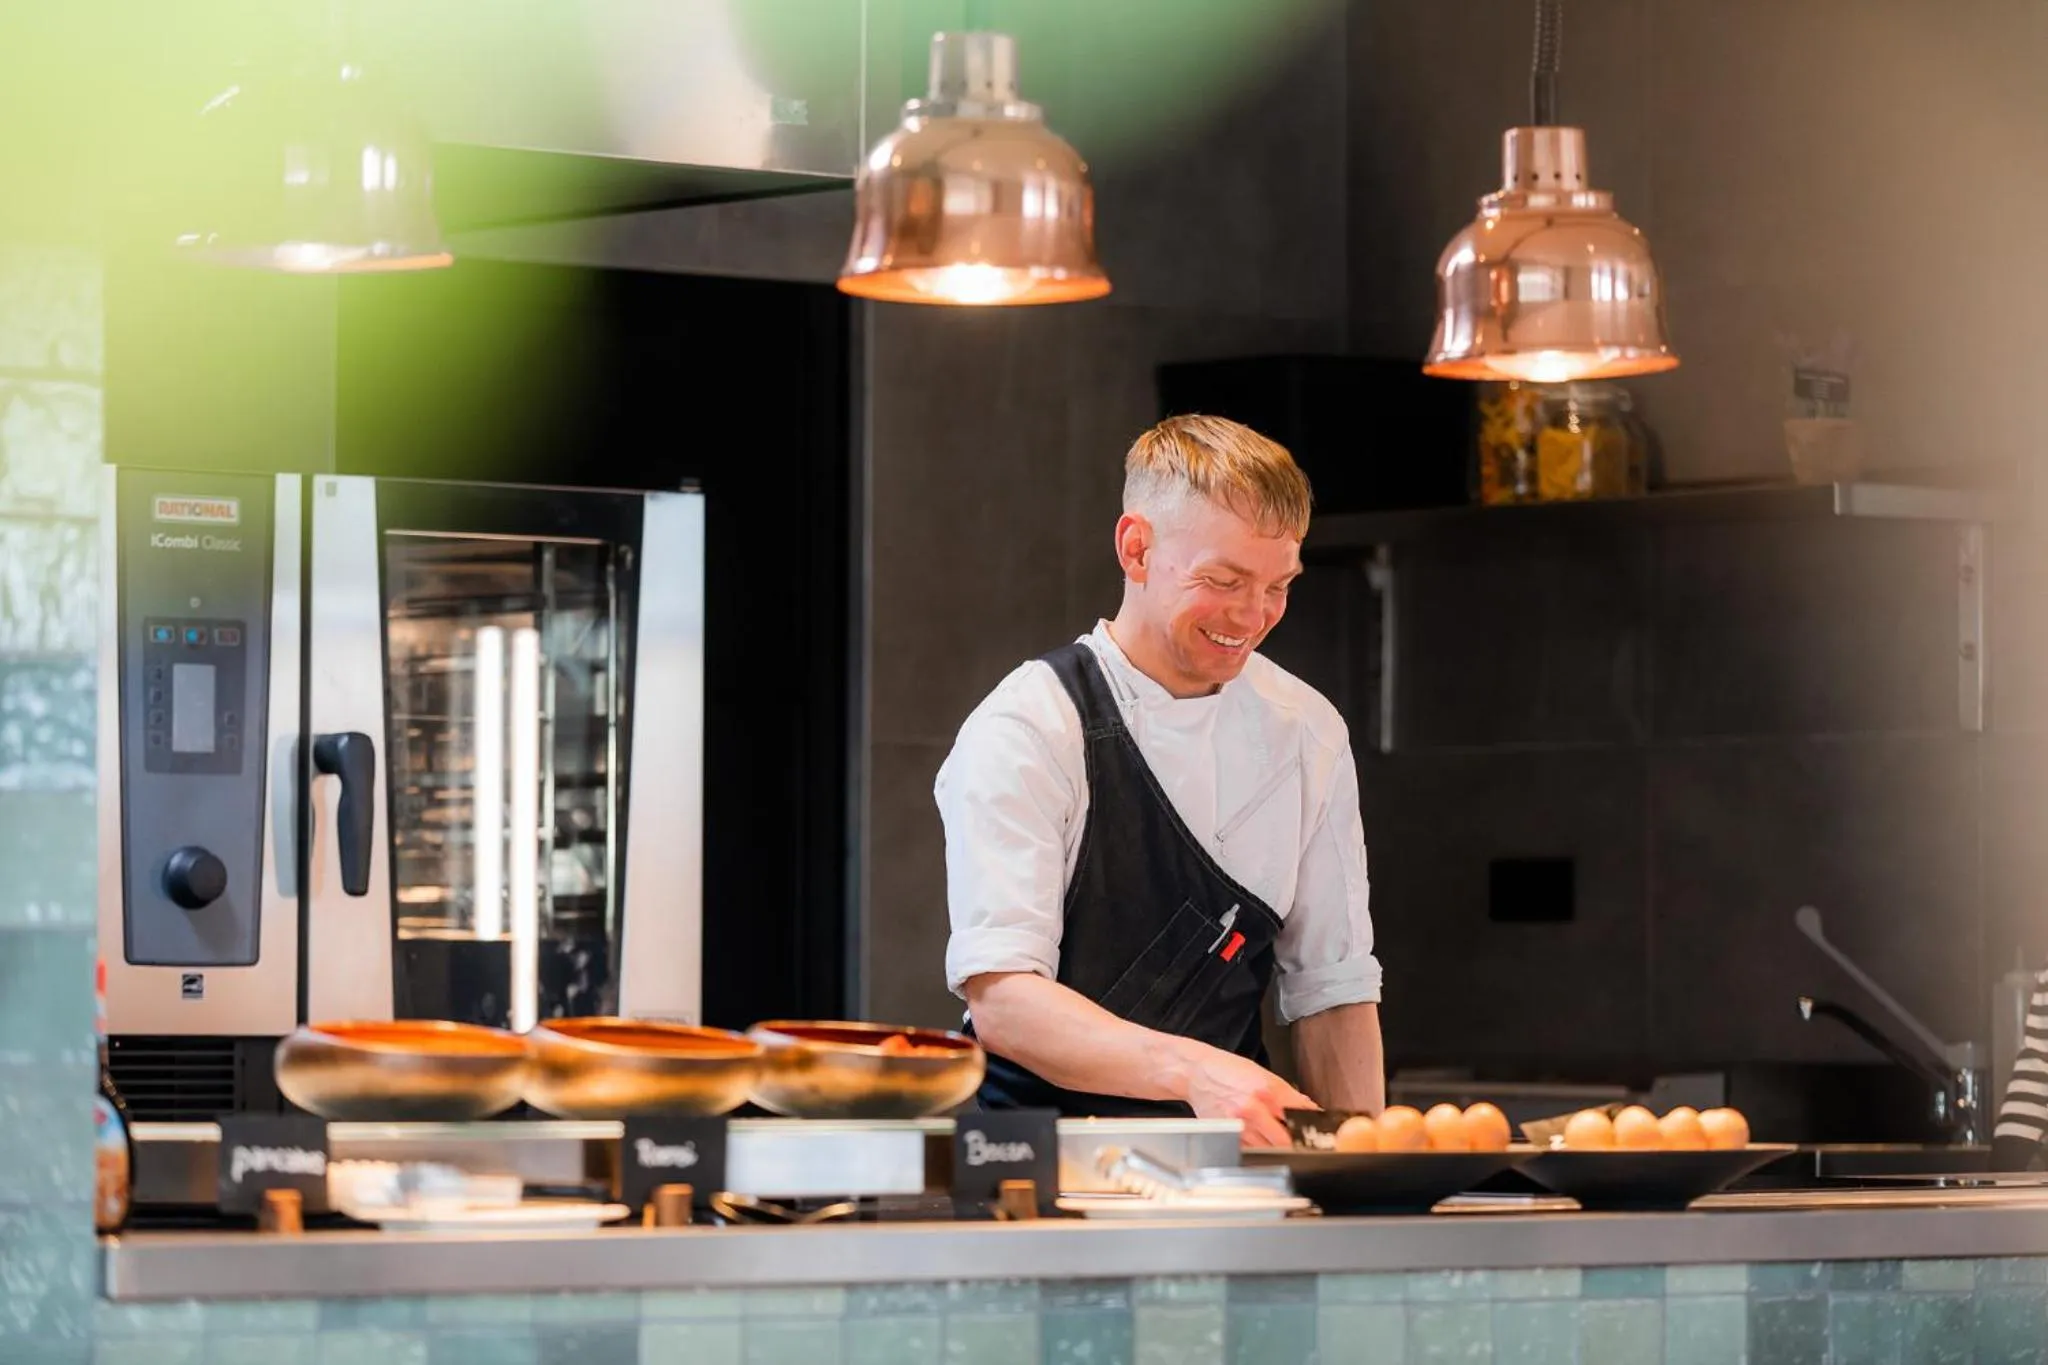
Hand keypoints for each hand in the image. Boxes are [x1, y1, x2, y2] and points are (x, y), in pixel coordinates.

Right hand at [1177, 1042, 1316, 1147]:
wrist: (1196, 1074)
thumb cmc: (1228, 1071)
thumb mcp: (1263, 1074)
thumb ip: (1288, 1094)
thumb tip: (1309, 1109)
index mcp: (1267, 1090)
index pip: (1301, 1114)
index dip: (1314, 1126)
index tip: (1322, 1134)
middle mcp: (1254, 1109)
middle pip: (1287, 1139)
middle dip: (1297, 1143)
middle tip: (1304, 1144)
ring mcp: (1240, 1126)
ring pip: (1270, 1150)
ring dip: (1279, 1148)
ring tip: (1281, 1141)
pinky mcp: (1229, 1136)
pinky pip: (1252, 1151)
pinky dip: (1260, 1149)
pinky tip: (1261, 1141)